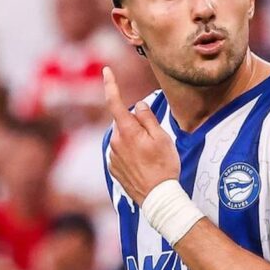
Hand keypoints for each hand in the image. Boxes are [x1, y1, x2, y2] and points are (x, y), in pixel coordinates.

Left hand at [103, 66, 179, 205]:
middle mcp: (115, 142)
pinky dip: (131, 154)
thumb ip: (147, 118)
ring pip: (123, 138)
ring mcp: (112, 156)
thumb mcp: (162, 138)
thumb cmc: (164, 166)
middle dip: (135, 124)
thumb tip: (138, 105)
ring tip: (151, 157)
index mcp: (127, 131)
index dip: (110, 84)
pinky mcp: (114, 169)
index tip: (106, 70)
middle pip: (123, 122)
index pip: (114, 102)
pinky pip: (121, 153)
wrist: (157, 198)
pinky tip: (144, 166)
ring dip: (134, 140)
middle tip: (155, 139)